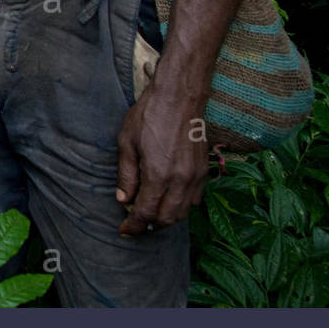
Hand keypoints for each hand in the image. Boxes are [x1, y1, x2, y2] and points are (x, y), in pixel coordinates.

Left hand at [115, 77, 208, 235]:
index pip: (146, 213)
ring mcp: (196, 177)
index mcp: (158, 175)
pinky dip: (182, 206)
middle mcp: (181, 181)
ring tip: (151, 213)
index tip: (124, 231)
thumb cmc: (149, 115)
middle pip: (167, 219)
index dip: (134, 225)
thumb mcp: (127, 143)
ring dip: (167, 218)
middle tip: (135, 223)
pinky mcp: (205, 170)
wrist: (180, 96)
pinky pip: (195, 200)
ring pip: (184, 212)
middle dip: (150, 225)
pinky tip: (169, 199)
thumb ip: (126, 175)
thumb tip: (123, 200)